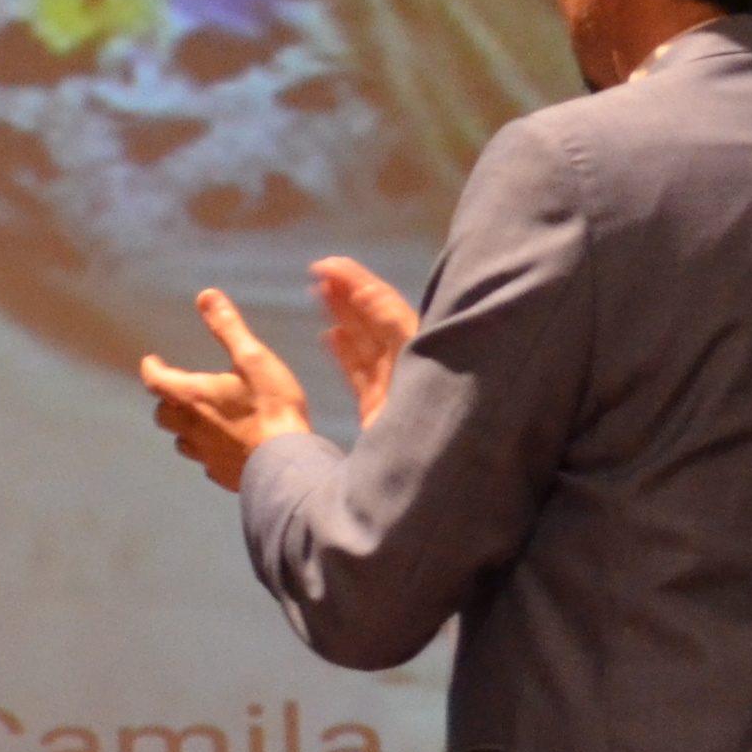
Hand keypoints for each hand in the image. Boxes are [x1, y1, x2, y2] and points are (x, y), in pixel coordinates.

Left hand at [138, 290, 317, 491]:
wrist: (288, 463)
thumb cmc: (271, 408)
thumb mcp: (253, 359)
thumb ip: (227, 328)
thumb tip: (205, 296)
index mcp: (192, 397)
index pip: (155, 381)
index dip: (151, 370)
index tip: (151, 362)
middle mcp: (191, 428)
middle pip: (163, 414)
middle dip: (167, 400)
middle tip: (177, 390)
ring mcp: (205, 456)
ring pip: (181, 441)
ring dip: (185, 427)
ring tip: (199, 418)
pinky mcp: (221, 474)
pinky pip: (205, 461)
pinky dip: (207, 450)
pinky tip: (223, 446)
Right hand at [307, 257, 418, 428]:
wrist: (431, 487)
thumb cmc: (431, 433)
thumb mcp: (414, 371)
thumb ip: (393, 329)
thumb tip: (370, 292)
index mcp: (421, 353)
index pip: (387, 309)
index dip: (359, 284)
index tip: (328, 265)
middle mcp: (409, 367)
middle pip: (376, 322)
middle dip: (349, 295)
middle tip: (320, 271)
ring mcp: (394, 389)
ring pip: (365, 344)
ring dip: (343, 317)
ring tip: (319, 292)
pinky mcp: (380, 412)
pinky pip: (360, 374)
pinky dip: (344, 353)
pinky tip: (329, 336)